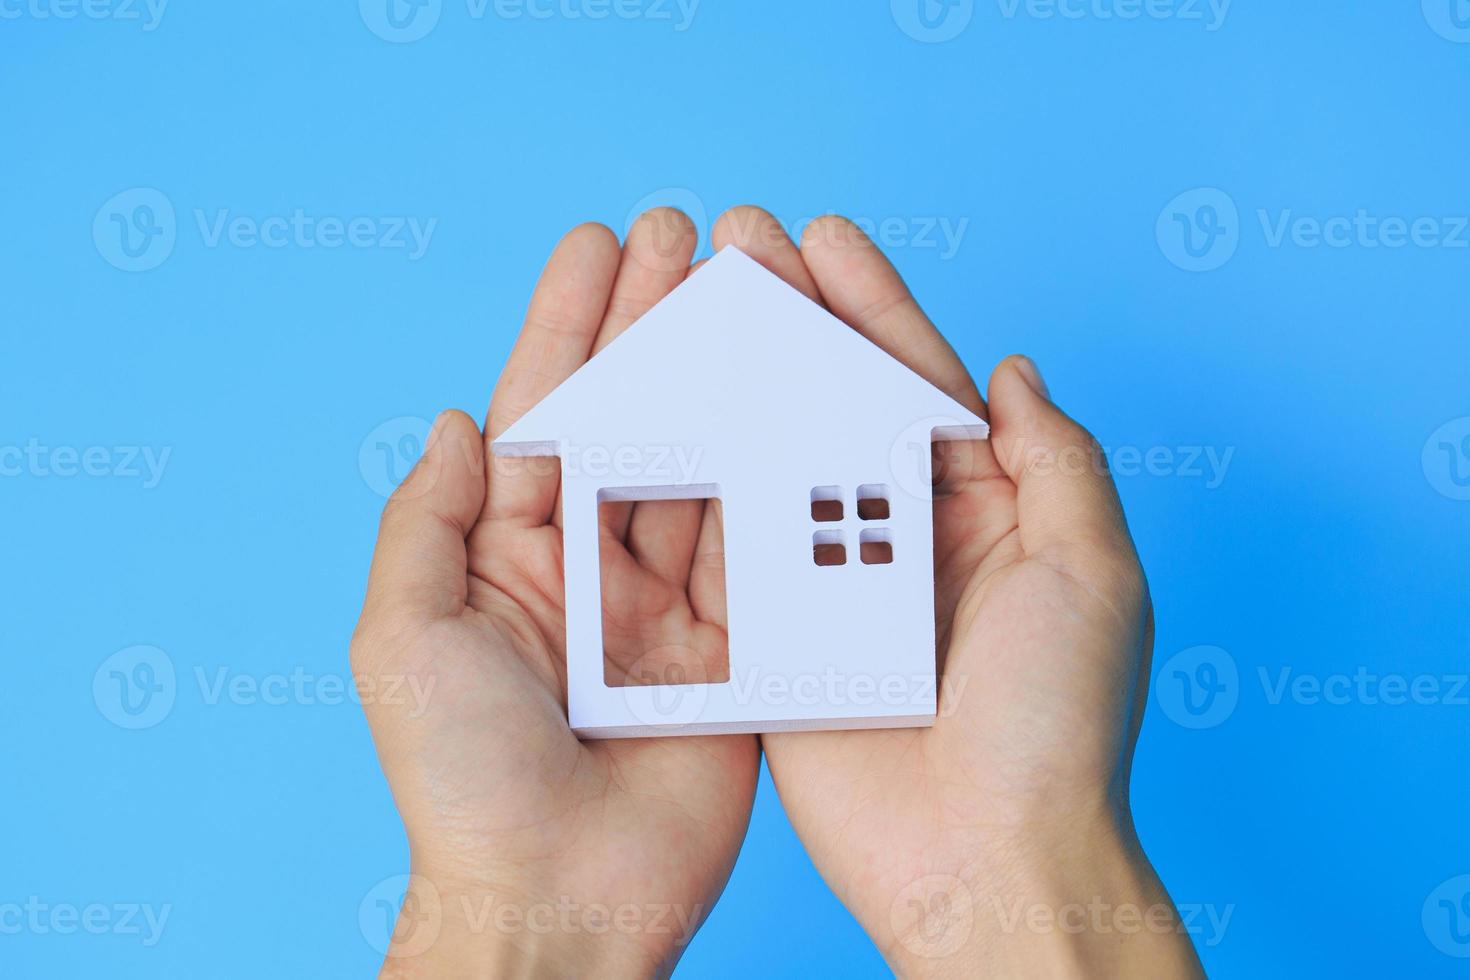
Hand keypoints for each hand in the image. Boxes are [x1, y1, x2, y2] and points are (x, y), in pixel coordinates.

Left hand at [351, 212, 755, 977]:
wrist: (558, 900)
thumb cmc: (463, 780)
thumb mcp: (404, 637)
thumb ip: (428, 522)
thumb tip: (456, 421)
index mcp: (512, 555)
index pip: (545, 411)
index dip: (570, 323)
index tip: (601, 245)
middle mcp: (592, 566)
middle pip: (635, 419)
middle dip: (658, 325)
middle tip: (691, 235)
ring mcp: (668, 605)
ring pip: (705, 465)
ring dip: (726, 379)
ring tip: (750, 292)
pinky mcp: (737, 646)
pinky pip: (762, 545)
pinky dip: (781, 473)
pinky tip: (796, 399)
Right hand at [709, 208, 1204, 976]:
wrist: (983, 859)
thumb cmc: (1056, 725)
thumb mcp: (1094, 573)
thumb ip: (1056, 463)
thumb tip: (1013, 373)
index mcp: (987, 513)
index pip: (920, 385)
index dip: (873, 306)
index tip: (823, 238)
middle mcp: (905, 538)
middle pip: (835, 404)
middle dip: (789, 320)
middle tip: (736, 241)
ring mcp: (836, 584)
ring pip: (778, 460)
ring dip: (735, 382)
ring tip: (688, 303)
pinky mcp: (779, 637)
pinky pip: (735, 547)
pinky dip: (703, 482)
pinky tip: (665, 413)